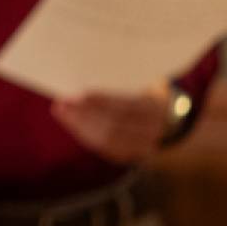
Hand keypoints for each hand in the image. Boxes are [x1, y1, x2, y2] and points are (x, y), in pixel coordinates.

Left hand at [51, 83, 169, 163]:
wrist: (165, 118)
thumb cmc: (143, 93)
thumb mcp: (140, 82)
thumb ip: (120, 78)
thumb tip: (85, 70)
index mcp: (156, 106)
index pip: (125, 106)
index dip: (100, 101)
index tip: (78, 94)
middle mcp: (153, 128)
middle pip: (113, 124)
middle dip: (84, 114)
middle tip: (62, 103)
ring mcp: (143, 145)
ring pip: (107, 139)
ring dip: (79, 125)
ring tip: (62, 111)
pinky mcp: (130, 154)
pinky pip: (104, 148)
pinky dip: (85, 135)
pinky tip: (71, 123)